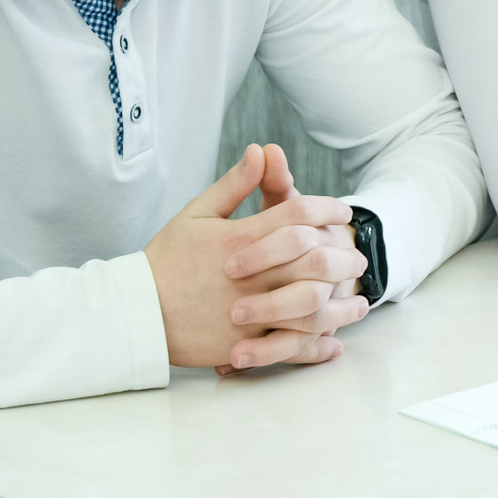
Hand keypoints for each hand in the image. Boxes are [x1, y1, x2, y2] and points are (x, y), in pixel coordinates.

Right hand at [143, 145, 368, 372]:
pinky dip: (316, 347)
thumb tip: (261, 149)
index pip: (299, 215)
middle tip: (358, 256)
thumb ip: (235, 184)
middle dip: (343, 257)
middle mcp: (252, 276)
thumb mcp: (197, 213)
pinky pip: (290, 347)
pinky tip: (333, 343)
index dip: (327, 209)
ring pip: (311, 308)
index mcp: (242, 239)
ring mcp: (251, 313)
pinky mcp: (245, 344)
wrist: (137, 311)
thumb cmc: (166, 259)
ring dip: (341, 306)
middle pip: (315, 261)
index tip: (343, 211)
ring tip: (359, 302)